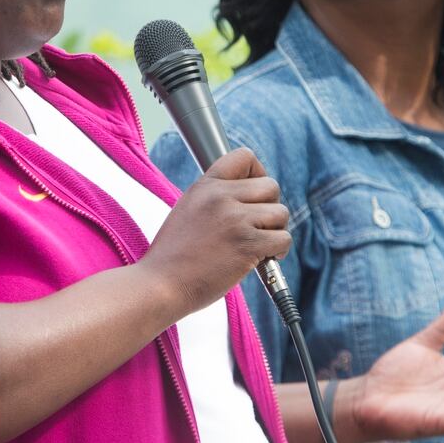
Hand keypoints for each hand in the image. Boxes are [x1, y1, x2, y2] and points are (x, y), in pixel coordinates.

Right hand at [142, 147, 290, 316]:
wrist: (160, 285)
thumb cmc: (174, 256)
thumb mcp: (188, 211)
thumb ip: (215, 199)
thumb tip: (250, 197)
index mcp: (204, 186)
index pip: (244, 156)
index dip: (257, 173)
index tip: (255, 194)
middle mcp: (220, 197)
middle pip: (270, 186)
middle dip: (270, 207)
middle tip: (258, 227)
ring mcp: (234, 219)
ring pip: (280, 213)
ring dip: (276, 231)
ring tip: (260, 245)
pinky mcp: (247, 245)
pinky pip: (283, 238)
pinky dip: (279, 251)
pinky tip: (263, 259)